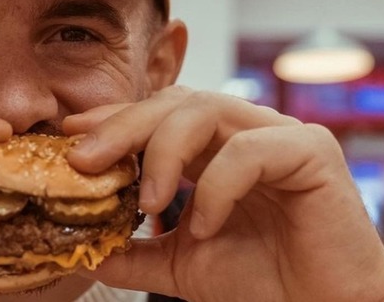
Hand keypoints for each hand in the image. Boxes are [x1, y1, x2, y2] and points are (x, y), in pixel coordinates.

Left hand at [64, 86, 383, 301]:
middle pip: (174, 102)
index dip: (113, 119)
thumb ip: (135, 252)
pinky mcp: (312, 152)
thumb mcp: (182, 263)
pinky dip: (215, 186)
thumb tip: (84, 250)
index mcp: (216, 147)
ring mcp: (280, 135)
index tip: (71, 137)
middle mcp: (245, 130)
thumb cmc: (265, 281)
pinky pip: (249, 151)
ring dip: (163, 153)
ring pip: (206, 111)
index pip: (158, 112)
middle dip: (122, 127)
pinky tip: (203, 225)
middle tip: (83, 160)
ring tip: (145, 203)